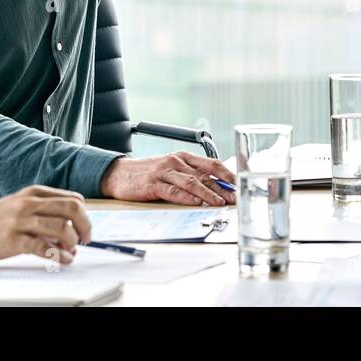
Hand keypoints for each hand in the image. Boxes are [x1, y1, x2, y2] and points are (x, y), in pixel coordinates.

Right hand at [0, 185, 91, 266]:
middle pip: (72, 209)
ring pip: (62, 228)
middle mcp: (28, 203)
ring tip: (70, 252)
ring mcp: (21, 221)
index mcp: (32, 193)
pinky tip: (62, 260)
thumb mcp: (18, 207)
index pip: (71, 198)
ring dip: (72, 243)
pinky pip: (45, 248)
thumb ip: (42, 211)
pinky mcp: (14, 240)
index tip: (84, 228)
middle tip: (85, 239)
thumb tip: (68, 227)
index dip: (84, 215)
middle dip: (85, 226)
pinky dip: (59, 256)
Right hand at [100, 152, 236, 206]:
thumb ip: (191, 176)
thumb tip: (216, 188)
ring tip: (219, 203)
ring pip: (191, 182)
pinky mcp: (153, 184)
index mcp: (184, 157)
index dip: (228, 175)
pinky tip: (195, 202)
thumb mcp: (172, 170)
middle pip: (205, 175)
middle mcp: (176, 162)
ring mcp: (165, 172)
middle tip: (235, 199)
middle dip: (223, 188)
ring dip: (208, 194)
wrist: (119, 173)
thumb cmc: (149, 173)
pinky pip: (173, 191)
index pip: (212, 164)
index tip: (240, 186)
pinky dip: (185, 197)